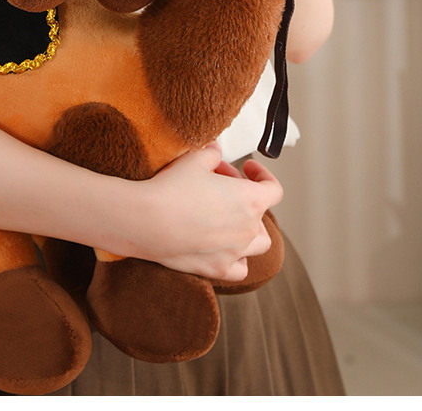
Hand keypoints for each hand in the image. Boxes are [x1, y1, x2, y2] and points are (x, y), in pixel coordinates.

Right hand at [133, 144, 282, 281]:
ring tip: (227, 216)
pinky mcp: (217, 269)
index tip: (247, 167)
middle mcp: (248, 229)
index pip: (274, 190)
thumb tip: (216, 152)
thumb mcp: (194, 159)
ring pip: (258, 244)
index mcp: (249, 200)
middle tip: (217, 182)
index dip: (262, 174)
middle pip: (260, 212)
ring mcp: (235, 252)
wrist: (147, 221)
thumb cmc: (171, 188)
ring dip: (248, 228)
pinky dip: (237, 258)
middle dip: (242, 194)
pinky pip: (240, 268)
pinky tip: (223, 246)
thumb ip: (212, 154)